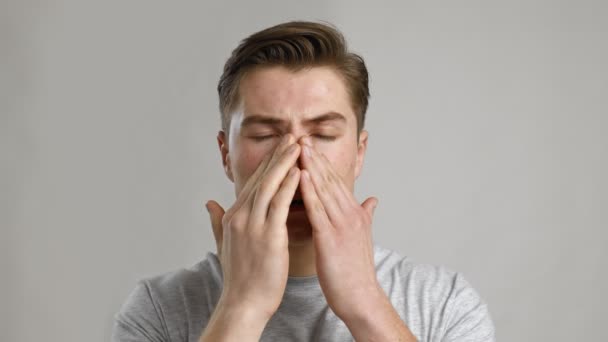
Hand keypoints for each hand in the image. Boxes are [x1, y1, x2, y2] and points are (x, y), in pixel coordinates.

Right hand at [206, 134, 300, 320]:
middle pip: (261, 178)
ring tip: (298, 145)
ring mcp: (253, 225)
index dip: (267, 163)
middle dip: (277, 155)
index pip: (252, 182)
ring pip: (270, 185)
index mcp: (233, 216)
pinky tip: (299, 171)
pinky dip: (289, 185)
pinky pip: (280, 204)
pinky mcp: (268, 236)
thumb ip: (217, 221)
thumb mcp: (224, 244)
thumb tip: (209, 203)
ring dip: (285, 163)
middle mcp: (241, 216)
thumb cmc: (240, 277)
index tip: (280, 147)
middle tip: (292, 136)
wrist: (243, 303)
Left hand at [298, 137, 382, 321]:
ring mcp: (342, 225)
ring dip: (310, 167)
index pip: (336, 182)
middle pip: (330, 180)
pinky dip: (309, 191)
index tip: (309, 146)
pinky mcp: (331, 237)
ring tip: (298, 147)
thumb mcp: (363, 237)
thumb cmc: (357, 271)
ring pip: (324, 189)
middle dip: (314, 157)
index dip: (322, 163)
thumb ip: (366, 215)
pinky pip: (318, 209)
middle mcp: (350, 214)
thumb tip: (372, 199)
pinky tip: (301, 175)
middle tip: (300, 137)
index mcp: (355, 214)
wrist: (361, 297)